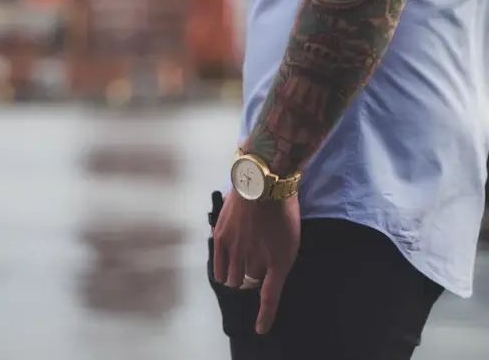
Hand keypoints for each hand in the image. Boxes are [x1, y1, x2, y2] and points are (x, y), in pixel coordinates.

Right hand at [212, 191, 300, 333]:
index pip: (269, 296)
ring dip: (237, 277)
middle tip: (255, 274)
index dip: (265, 315)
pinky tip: (223, 274)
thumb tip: (265, 279)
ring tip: (241, 269)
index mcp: (277, 262)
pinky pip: (219, 266)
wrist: (262, 182)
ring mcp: (235, 250)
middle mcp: (254, 260)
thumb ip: (279, 263)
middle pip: (249, 284)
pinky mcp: (221, 238)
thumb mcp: (292, 240)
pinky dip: (221, 273)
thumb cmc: (283, 210)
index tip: (260, 329)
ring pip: (233, 277)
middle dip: (252, 283)